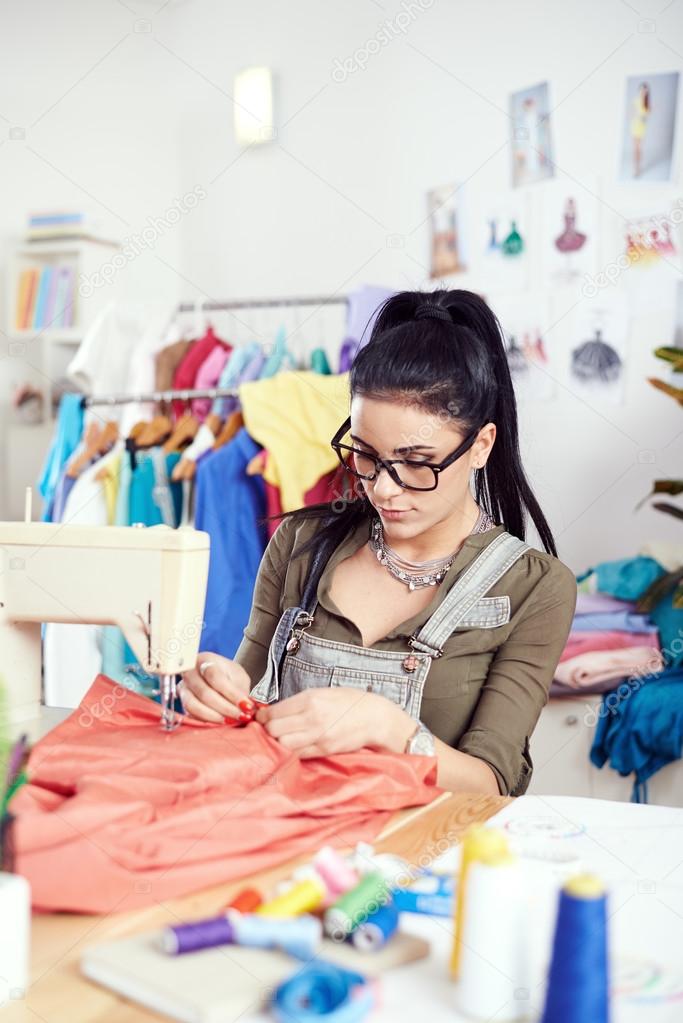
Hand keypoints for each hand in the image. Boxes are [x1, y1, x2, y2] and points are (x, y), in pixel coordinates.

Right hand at [180, 653, 253, 722]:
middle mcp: (190, 672)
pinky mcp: (182, 703)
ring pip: (193, 705)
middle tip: (241, 716)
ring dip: (214, 717)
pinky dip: (206, 721)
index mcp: (205, 660)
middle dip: (225, 708)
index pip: (214, 676)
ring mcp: (183, 688)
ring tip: (230, 721)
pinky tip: (221, 722)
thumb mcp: (238, 677)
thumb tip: (245, 707)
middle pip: (203, 692)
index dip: (231, 693)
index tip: (246, 705)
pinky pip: (191, 715)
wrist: (218, 677)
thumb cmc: (228, 675)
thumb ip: (240, 690)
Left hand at [255, 687, 415, 757]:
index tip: (260, 718)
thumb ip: (299, 702)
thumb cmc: (349, 702)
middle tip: (269, 730)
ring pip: (283, 744)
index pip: (274, 712)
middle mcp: (312, 718)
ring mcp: (318, 736)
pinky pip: (298, 754)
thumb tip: (274, 711)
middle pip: (274, 730)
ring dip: (278, 743)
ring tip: (280, 739)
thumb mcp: (322, 693)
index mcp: (310, 699)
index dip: (263, 717)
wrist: (375, 717)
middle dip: (268, 731)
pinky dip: (291, 752)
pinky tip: (292, 747)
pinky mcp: (325, 750)